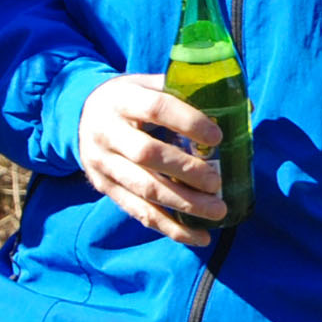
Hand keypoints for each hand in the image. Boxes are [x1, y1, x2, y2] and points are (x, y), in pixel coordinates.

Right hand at [78, 74, 223, 247]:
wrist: (79, 116)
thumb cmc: (129, 100)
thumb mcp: (147, 84)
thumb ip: (186, 93)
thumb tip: (242, 107)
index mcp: (122, 99)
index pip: (156, 108)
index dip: (188, 121)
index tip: (218, 136)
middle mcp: (107, 132)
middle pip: (147, 155)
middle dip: (186, 171)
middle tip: (218, 183)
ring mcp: (103, 164)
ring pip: (144, 189)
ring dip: (183, 205)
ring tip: (218, 211)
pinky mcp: (105, 188)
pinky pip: (139, 212)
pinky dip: (170, 228)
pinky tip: (199, 236)